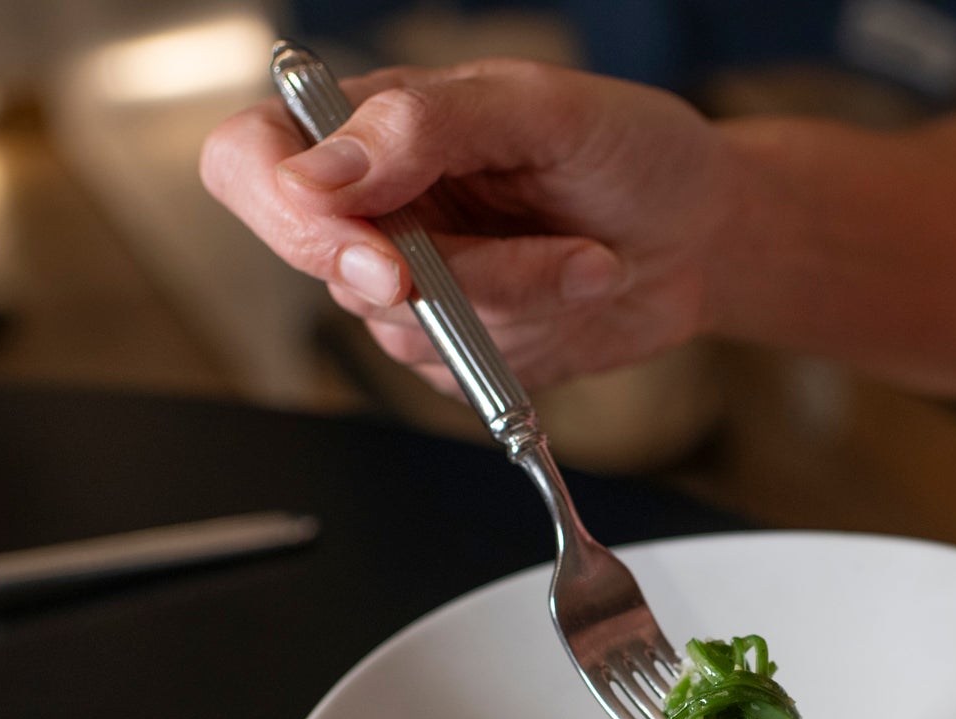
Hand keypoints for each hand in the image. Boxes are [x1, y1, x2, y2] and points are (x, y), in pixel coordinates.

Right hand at [200, 60, 732, 391]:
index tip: (371, 247)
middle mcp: (374, 208)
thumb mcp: (542, 107)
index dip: (284, 213)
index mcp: (369, 126)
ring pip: (408, 328)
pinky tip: (578, 290)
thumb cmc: (631, 149)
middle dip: (434, 275)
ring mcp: (411, 288)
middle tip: (520, 259)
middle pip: (328, 265)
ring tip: (590, 255)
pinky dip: (531, 342)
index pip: (251, 162)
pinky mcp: (456, 352)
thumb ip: (427, 125)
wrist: (703, 231)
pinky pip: (459, 374)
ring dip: (515, 299)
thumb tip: (320, 172)